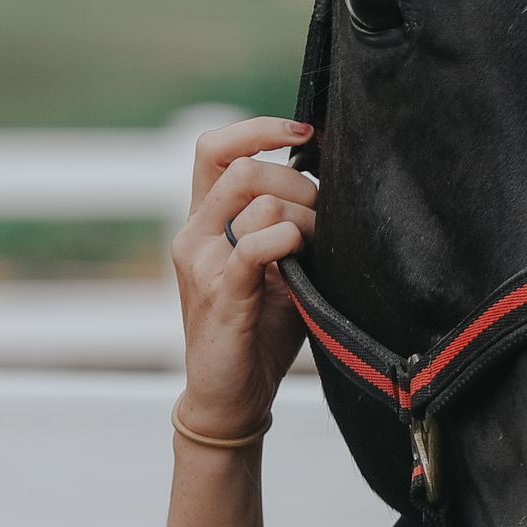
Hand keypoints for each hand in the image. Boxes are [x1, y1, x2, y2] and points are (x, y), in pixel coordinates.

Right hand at [173, 117, 321, 441]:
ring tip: (319, 247)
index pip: (215, 148)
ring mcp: (202, 263)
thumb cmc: (261, 330)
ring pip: (255, 200)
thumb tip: (332, 181)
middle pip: (243, 167)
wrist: (231, 397)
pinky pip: (255, 246)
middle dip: (298, 179)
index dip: (259, 129)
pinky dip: (289, 240)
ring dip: (304, 214)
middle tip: (325, 215)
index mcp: (204, 222)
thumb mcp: (275, 265)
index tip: (306, 131)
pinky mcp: (220, 294)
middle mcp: (194, 235)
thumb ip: (285, 222)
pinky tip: (302, 257)